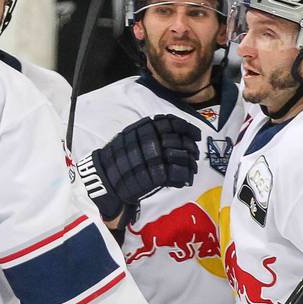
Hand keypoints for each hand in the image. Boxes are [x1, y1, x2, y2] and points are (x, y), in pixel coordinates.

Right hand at [79, 115, 200, 221]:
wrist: (106, 179)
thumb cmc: (118, 157)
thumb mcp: (130, 136)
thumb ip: (150, 131)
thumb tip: (176, 130)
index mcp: (145, 128)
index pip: (173, 123)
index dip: (188, 129)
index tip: (196, 135)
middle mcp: (151, 140)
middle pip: (181, 141)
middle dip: (192, 148)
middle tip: (195, 154)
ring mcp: (154, 158)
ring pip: (182, 157)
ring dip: (191, 164)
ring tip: (192, 169)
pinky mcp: (156, 176)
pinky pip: (178, 174)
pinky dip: (185, 177)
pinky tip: (185, 180)